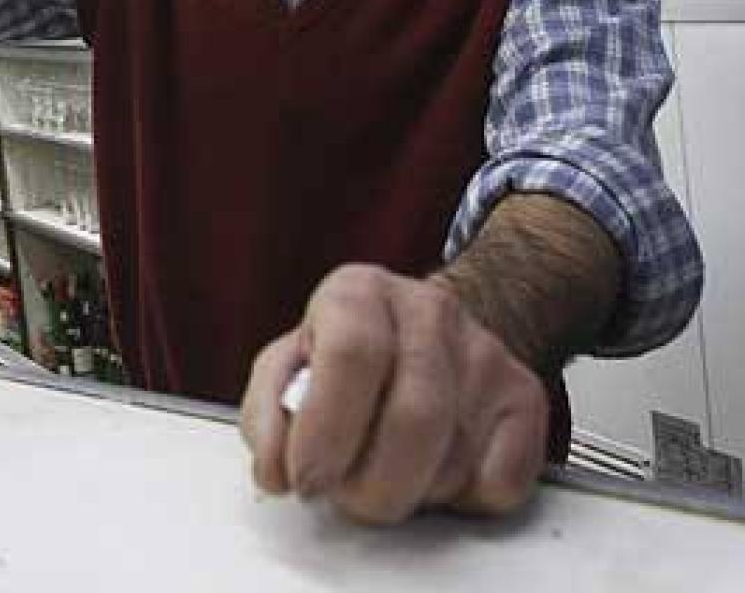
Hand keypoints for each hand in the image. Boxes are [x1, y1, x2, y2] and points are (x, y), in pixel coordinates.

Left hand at [239, 264, 547, 524]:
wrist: (425, 332)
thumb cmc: (345, 358)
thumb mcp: (285, 369)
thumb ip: (267, 417)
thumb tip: (275, 469)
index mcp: (358, 293)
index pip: (352, 355)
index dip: (326, 431)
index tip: (307, 479)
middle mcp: (428, 311)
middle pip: (413, 419)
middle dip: (369, 484)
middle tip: (345, 493)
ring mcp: (485, 353)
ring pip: (454, 460)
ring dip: (408, 494)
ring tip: (382, 473)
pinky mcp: (527, 398)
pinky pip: (500, 483)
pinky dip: (460, 501)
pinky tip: (432, 472)